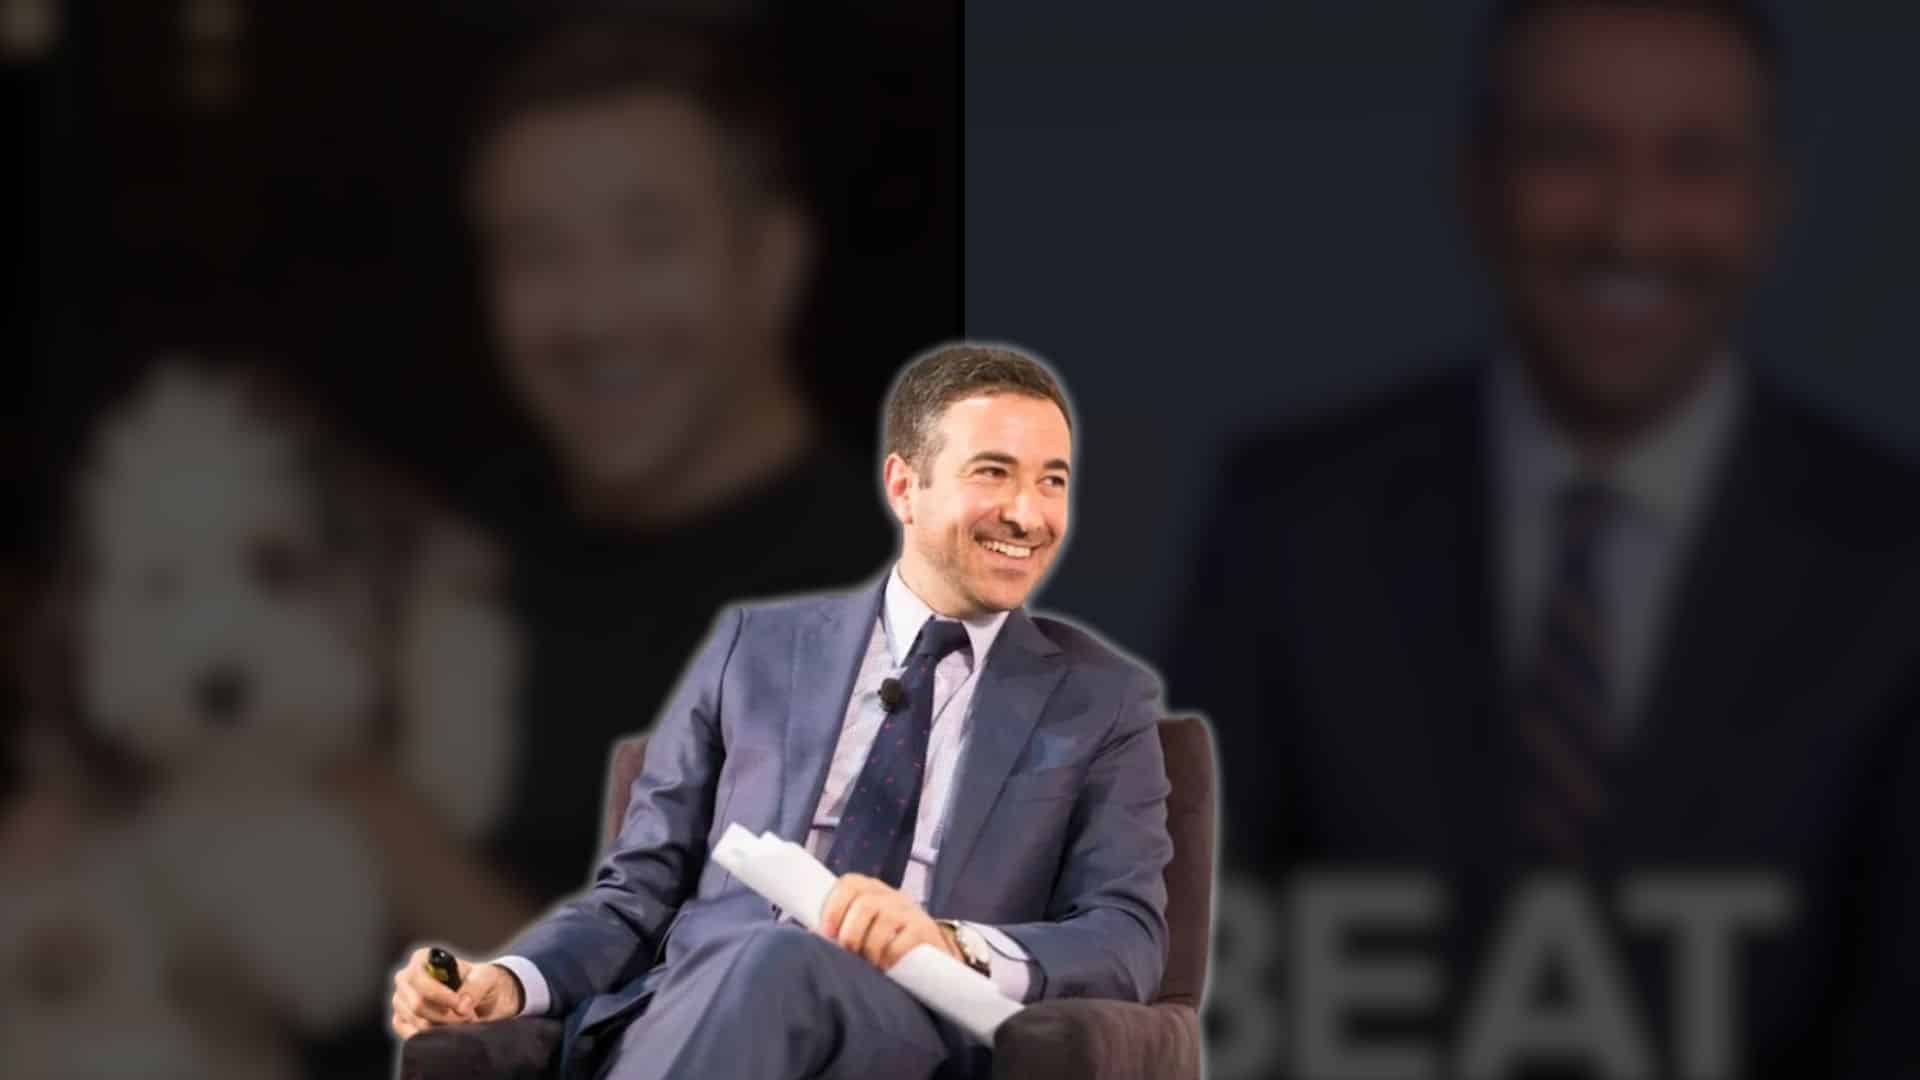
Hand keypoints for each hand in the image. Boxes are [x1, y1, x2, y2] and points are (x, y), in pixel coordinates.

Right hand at [389, 948, 522, 1039]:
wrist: (480, 999)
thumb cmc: (479, 982)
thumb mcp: (486, 977)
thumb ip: (475, 988)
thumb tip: (461, 1006)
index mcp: (422, 959)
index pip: (420, 979)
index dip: (441, 996)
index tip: (461, 1005)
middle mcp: (405, 978)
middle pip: (417, 1004)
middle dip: (446, 1016)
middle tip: (467, 1017)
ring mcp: (400, 1001)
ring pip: (417, 1022)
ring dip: (444, 1027)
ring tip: (462, 1022)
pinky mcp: (401, 1021)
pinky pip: (410, 1034)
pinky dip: (432, 1037)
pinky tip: (447, 1031)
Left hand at [818, 873, 962, 971]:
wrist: (930, 954)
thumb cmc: (885, 941)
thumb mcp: (863, 927)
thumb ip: (839, 928)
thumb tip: (809, 938)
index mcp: (870, 890)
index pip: (849, 884)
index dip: (834, 906)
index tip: (825, 932)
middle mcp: (891, 895)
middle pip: (865, 904)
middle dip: (850, 933)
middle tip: (848, 953)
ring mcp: (910, 910)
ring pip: (884, 920)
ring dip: (869, 947)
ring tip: (868, 964)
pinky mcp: (925, 930)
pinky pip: (903, 940)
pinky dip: (889, 955)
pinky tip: (885, 967)